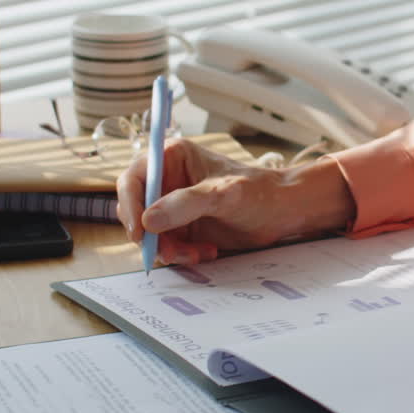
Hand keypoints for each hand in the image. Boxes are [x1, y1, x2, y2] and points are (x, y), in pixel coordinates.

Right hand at [116, 139, 355, 264]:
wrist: (284, 212)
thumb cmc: (259, 192)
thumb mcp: (223, 195)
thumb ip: (185, 204)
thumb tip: (148, 219)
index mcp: (173, 158)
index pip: (134, 178)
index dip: (129, 204)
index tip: (139, 231)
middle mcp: (168, 180)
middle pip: (136, 209)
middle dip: (150, 235)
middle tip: (168, 252)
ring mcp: (174, 206)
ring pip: (151, 234)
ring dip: (170, 249)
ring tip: (198, 253)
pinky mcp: (183, 227)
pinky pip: (168, 246)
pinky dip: (182, 254)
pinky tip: (208, 251)